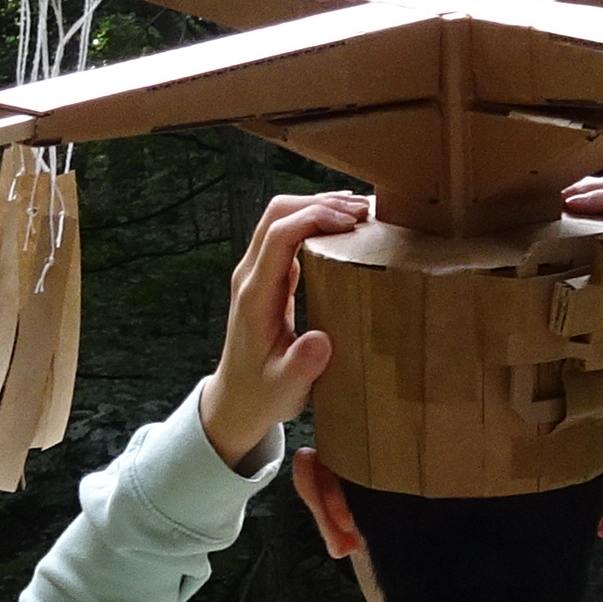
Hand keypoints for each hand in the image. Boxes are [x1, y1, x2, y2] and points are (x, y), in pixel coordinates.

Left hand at [201, 191, 369, 469]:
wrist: (237, 398)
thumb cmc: (262, 393)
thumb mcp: (284, 389)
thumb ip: (300, 367)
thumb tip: (321, 340)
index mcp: (255, 296)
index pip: (278, 236)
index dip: (314, 219)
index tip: (352, 223)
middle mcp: (251, 275)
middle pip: (278, 213)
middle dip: (320, 203)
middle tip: (365, 212)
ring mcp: (258, 272)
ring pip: (283, 217)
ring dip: (320, 207)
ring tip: (363, 213)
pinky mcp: (270, 275)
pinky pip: (290, 233)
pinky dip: (318, 221)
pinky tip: (348, 228)